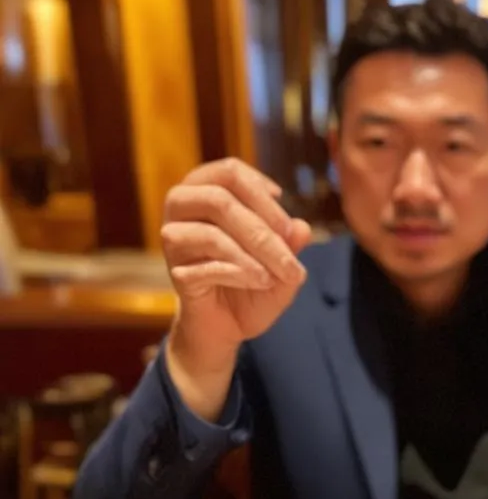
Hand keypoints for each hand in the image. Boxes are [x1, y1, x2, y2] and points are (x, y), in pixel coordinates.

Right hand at [160, 159, 312, 419]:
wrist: (228, 326)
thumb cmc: (253, 284)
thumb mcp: (281, 264)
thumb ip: (291, 244)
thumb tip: (302, 227)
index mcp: (207, 192)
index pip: (229, 171)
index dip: (260, 189)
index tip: (285, 220)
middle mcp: (183, 209)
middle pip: (219, 198)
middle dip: (264, 229)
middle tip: (291, 258)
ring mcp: (174, 240)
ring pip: (211, 232)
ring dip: (253, 254)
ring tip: (276, 276)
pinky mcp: (176, 272)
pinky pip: (206, 266)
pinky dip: (239, 274)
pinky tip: (258, 283)